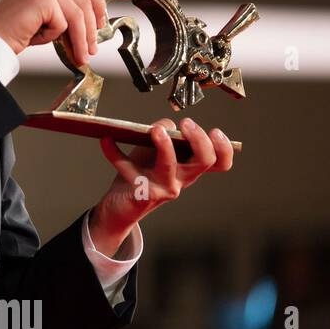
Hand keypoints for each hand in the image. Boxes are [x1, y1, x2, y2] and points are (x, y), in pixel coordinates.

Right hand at [0, 0, 106, 66]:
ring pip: (78, 14)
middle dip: (91, 28)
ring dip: (80, 39)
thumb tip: (97, 22)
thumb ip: (68, 9)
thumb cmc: (16, 30)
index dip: (98, 6)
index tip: (100, 26)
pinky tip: (39, 37)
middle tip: (91, 49)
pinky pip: (63, 22)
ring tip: (80, 56)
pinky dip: (53, 36)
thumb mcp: (48, 14)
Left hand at [89, 117, 234, 251]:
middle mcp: (181, 179)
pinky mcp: (142, 192)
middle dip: (198, 139)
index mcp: (189, 168)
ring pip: (170, 166)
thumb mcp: (154, 150)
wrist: (121, 204)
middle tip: (187, 124)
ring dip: (164, 145)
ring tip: (155, 130)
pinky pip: (128, 169)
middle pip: (204, 161)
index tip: (215, 131)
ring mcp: (163, 188)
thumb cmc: (142, 174)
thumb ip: (165, 133)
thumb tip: (165, 125)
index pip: (219, 163)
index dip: (223, 148)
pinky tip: (106, 140)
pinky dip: (115, 153)